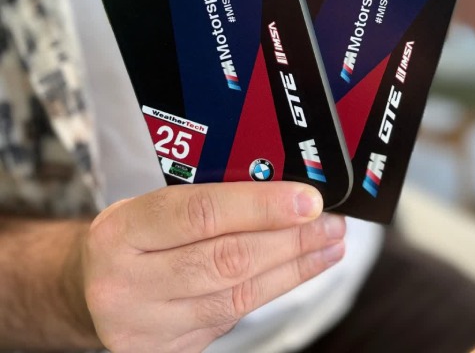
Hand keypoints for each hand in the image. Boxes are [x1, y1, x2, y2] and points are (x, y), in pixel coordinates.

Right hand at [76, 182, 344, 351]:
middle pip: (227, 259)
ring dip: (293, 267)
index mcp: (122, 231)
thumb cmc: (132, 238)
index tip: (307, 200)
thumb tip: (280, 194)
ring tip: (327, 245)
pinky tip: (296, 271)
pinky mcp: (166, 352)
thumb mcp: (152, 205)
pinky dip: (272, 290)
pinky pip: (232, 318)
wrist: (89, 289)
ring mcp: (146, 327)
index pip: (201, 213)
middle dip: (290, 240)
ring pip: (238, 295)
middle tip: (329, 223)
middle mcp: (127, 283)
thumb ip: (208, 200)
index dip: (261, 206)